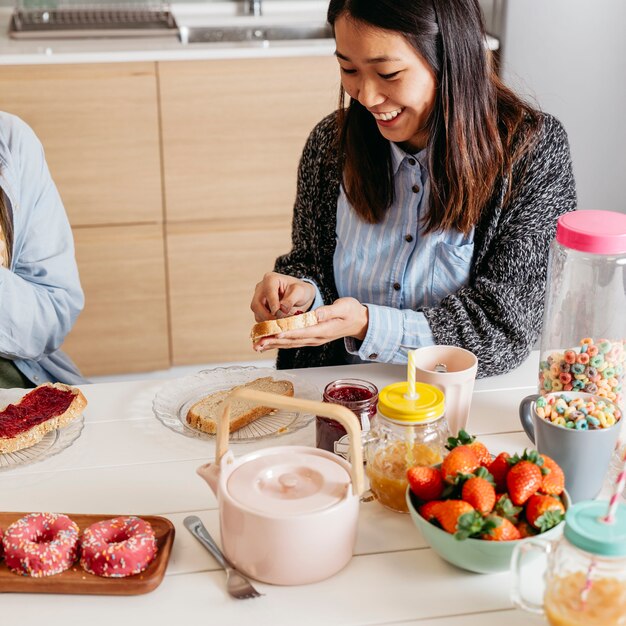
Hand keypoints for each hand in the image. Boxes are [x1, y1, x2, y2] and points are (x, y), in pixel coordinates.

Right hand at [250, 272, 315, 321]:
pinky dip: (268, 323)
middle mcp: (261, 288)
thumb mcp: (300, 292)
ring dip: (267, 320)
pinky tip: (278, 323)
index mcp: (270, 279)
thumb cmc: (299, 290)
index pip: (268, 292)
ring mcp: (258, 298)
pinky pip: (259, 317)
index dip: (273, 305)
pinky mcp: (259, 308)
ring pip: (256, 312)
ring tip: (282, 322)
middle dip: (267, 316)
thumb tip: (281, 310)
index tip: (280, 315)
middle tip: (279, 322)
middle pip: (256, 304)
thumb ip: (291, 300)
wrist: (298, 295)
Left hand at [254, 297, 368, 350]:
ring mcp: (313, 340)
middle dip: (274, 341)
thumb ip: (329, 311)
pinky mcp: (310, 338)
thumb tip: (316, 314)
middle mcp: (316, 338)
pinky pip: (292, 342)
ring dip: (273, 344)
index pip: (303, 332)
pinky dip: (279, 342)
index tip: (275, 332)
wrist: (359, 322)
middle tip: (258, 342)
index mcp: (324, 330)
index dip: (288, 332)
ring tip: (257, 345)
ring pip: (290, 343)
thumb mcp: (344, 307)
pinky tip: (269, 342)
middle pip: (292, 341)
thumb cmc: (351, 312)